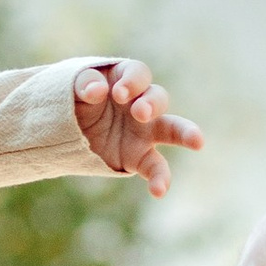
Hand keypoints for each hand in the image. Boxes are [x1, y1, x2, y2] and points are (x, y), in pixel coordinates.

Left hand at [73, 60, 203, 199]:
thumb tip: (97, 91)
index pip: (138, 74)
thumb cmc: (78, 99)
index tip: (118, 94)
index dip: (132, 82)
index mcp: (127, 80)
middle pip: (159, 98)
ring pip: (173, 130)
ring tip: (197, 141)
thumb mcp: (74, 86)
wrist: (69, 128)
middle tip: (140, 113)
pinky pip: (155, 168)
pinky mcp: (139, 157)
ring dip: (185, 133)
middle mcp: (141, 104)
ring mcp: (145, 132)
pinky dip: (160, 179)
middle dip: (153, 104)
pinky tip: (159, 191)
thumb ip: (85, 83)